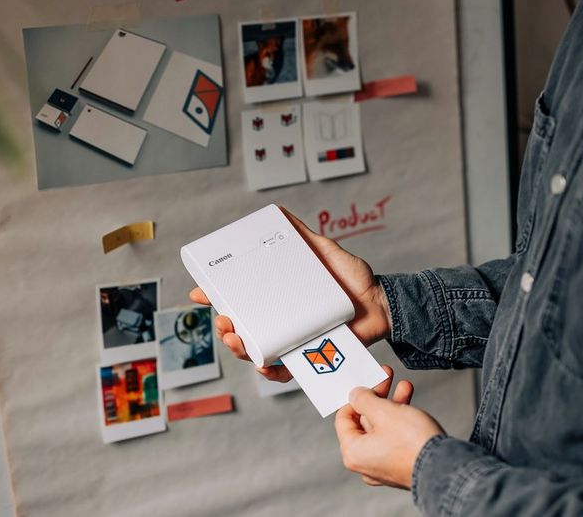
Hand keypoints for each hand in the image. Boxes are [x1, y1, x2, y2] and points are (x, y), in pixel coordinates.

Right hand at [189, 206, 391, 381]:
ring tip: (236, 337)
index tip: (201, 292)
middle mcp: (278, 321)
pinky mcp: (307, 358)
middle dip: (223, 327)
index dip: (215, 297)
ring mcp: (291, 341)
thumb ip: (303, 236)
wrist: (381, 304)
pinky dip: (270, 370)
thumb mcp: (324, 253)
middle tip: (223, 319)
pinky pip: (283, 371)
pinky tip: (262, 363)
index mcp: (276, 299)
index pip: (239, 299)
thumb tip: (281, 212)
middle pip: (240, 329)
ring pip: (254, 351)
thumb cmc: (352, 281)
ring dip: (238, 348)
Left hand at [335, 366, 444, 488]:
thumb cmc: (413, 445)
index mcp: (353, 453)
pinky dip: (401, 420)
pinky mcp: (401, 465)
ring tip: (404, 386)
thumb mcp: (383, 411)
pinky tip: (410, 402)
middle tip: (386, 379)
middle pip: (364, 421)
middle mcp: (365, 463)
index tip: (366, 384)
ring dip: (392, 404)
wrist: (448, 467)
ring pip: (382, 427)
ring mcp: (384, 466)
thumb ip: (364, 399)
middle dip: (379, 397)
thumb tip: (355, 395)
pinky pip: (395, 438)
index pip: (343, 418)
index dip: (355, 397)